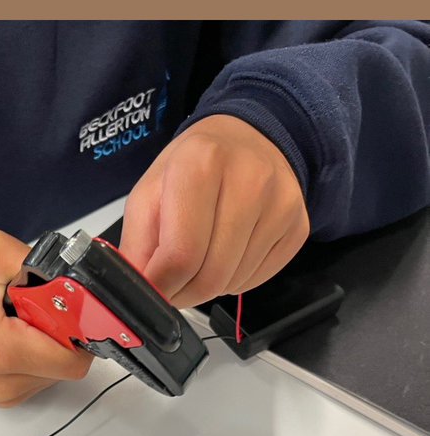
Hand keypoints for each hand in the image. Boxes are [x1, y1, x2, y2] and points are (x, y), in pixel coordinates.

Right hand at [0, 229, 91, 406]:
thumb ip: (40, 265)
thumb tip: (75, 283)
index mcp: (2, 350)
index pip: (73, 358)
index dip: (79, 329)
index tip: (68, 307)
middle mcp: (4, 382)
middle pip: (68, 365)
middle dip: (63, 334)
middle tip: (37, 308)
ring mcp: (3, 394)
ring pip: (56, 373)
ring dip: (48, 345)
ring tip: (18, 320)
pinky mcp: (2, 397)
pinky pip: (40, 378)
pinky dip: (35, 355)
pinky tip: (13, 335)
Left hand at [120, 114, 309, 306]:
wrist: (247, 140)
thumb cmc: (191, 167)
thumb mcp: (149, 194)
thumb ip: (137, 246)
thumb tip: (140, 295)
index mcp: (202, 162)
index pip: (181, 255)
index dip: (162, 286)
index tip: (154, 289)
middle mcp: (250, 179)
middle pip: (210, 276)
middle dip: (184, 292)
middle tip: (174, 282)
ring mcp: (281, 204)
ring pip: (233, 282)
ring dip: (209, 284)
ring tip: (203, 255)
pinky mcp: (298, 227)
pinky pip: (257, 280)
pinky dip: (235, 279)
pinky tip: (229, 252)